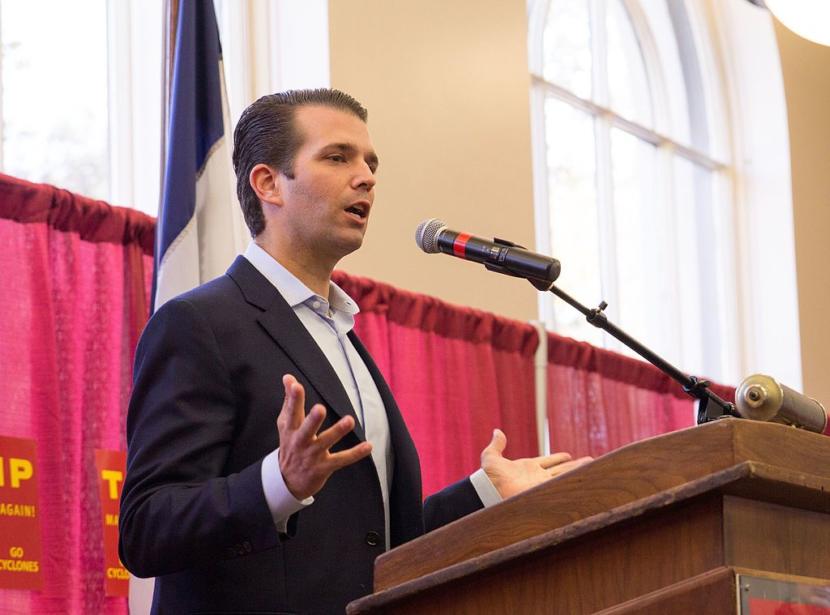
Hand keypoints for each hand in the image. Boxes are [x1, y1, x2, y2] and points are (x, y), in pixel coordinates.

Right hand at [277, 374, 371, 500]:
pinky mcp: (324, 467)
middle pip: (306, 429)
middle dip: (313, 420)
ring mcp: (312, 455)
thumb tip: (288, 377)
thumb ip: (289, 400)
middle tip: (320, 409)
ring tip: (349, 420)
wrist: (286, 481)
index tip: (295, 386)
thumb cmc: (290, 445)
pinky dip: (355, 454)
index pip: (292, 411)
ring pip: (326, 442)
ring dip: (337, 431)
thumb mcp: (286, 423)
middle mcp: (300, 441)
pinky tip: (368, 446)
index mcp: (291, 429)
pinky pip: (342, 460)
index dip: (293, 399)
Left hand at [480, 429, 591, 498]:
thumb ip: (496, 445)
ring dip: (579, 471)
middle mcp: (538, 477)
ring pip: (565, 476)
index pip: (548, 461)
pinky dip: (574, 481)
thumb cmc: (489, 477)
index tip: (568, 455)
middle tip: (590, 461)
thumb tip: (497, 431)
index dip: (557, 458)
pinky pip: (562, 484)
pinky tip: (586, 479)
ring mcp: (543, 485)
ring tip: (595, 466)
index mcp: (528, 467)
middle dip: (574, 466)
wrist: (490, 492)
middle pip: (560, 469)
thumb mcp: (491, 458)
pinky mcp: (545, 491)